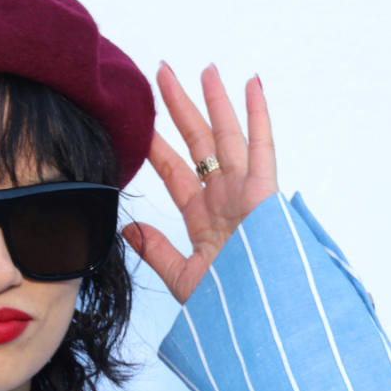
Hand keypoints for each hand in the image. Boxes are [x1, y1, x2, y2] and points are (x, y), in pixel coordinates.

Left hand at [121, 63, 277, 302]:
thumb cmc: (227, 305)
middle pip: (197, 143)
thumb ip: (156, 251)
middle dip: (179, 108)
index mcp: (202, 216)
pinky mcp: (264, 194)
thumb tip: (126, 229)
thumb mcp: (182, 276)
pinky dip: (258, 115)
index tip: (138, 121)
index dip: (155, 144)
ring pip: (226, 137)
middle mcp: (223, 198)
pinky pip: (262, 147)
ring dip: (214, 102)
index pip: (173, 170)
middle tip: (161, 75)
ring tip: (202, 69)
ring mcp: (244, 193)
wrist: (256, 321)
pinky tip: (251, 85)